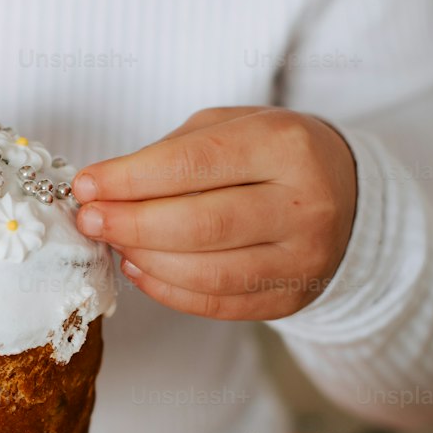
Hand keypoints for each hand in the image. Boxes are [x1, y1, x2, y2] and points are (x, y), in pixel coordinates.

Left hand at [71, 106, 357, 320]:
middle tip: (89, 221)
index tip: (86, 186)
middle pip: (200, 224)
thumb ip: (173, 153)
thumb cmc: (273, 154)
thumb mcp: (233, 127)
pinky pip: (219, 304)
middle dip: (131, 224)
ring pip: (208, 273)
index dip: (130, 179)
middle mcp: (304, 205)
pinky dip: (168, 290)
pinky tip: (140, 269)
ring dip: (146, 260)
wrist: (347, 192)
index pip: (194, 165)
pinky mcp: (293, 298)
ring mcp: (304, 259)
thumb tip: (105, 189)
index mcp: (287, 146)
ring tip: (113, 243)